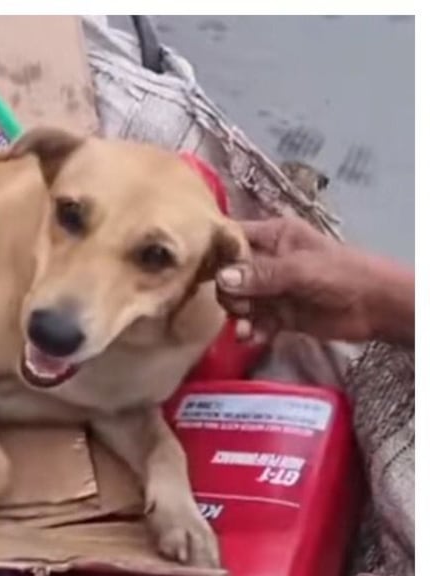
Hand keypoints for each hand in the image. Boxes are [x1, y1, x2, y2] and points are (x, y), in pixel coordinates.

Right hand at [216, 217, 405, 343]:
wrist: (377, 307)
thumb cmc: (342, 274)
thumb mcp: (300, 269)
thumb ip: (261, 275)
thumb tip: (221, 279)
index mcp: (273, 236)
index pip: (231, 237)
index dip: (214, 251)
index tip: (199, 270)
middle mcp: (266, 260)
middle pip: (228, 273)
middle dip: (228, 292)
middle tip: (239, 305)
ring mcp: (271, 289)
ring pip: (238, 300)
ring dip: (238, 315)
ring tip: (247, 325)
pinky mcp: (278, 314)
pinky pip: (253, 322)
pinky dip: (251, 331)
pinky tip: (254, 338)